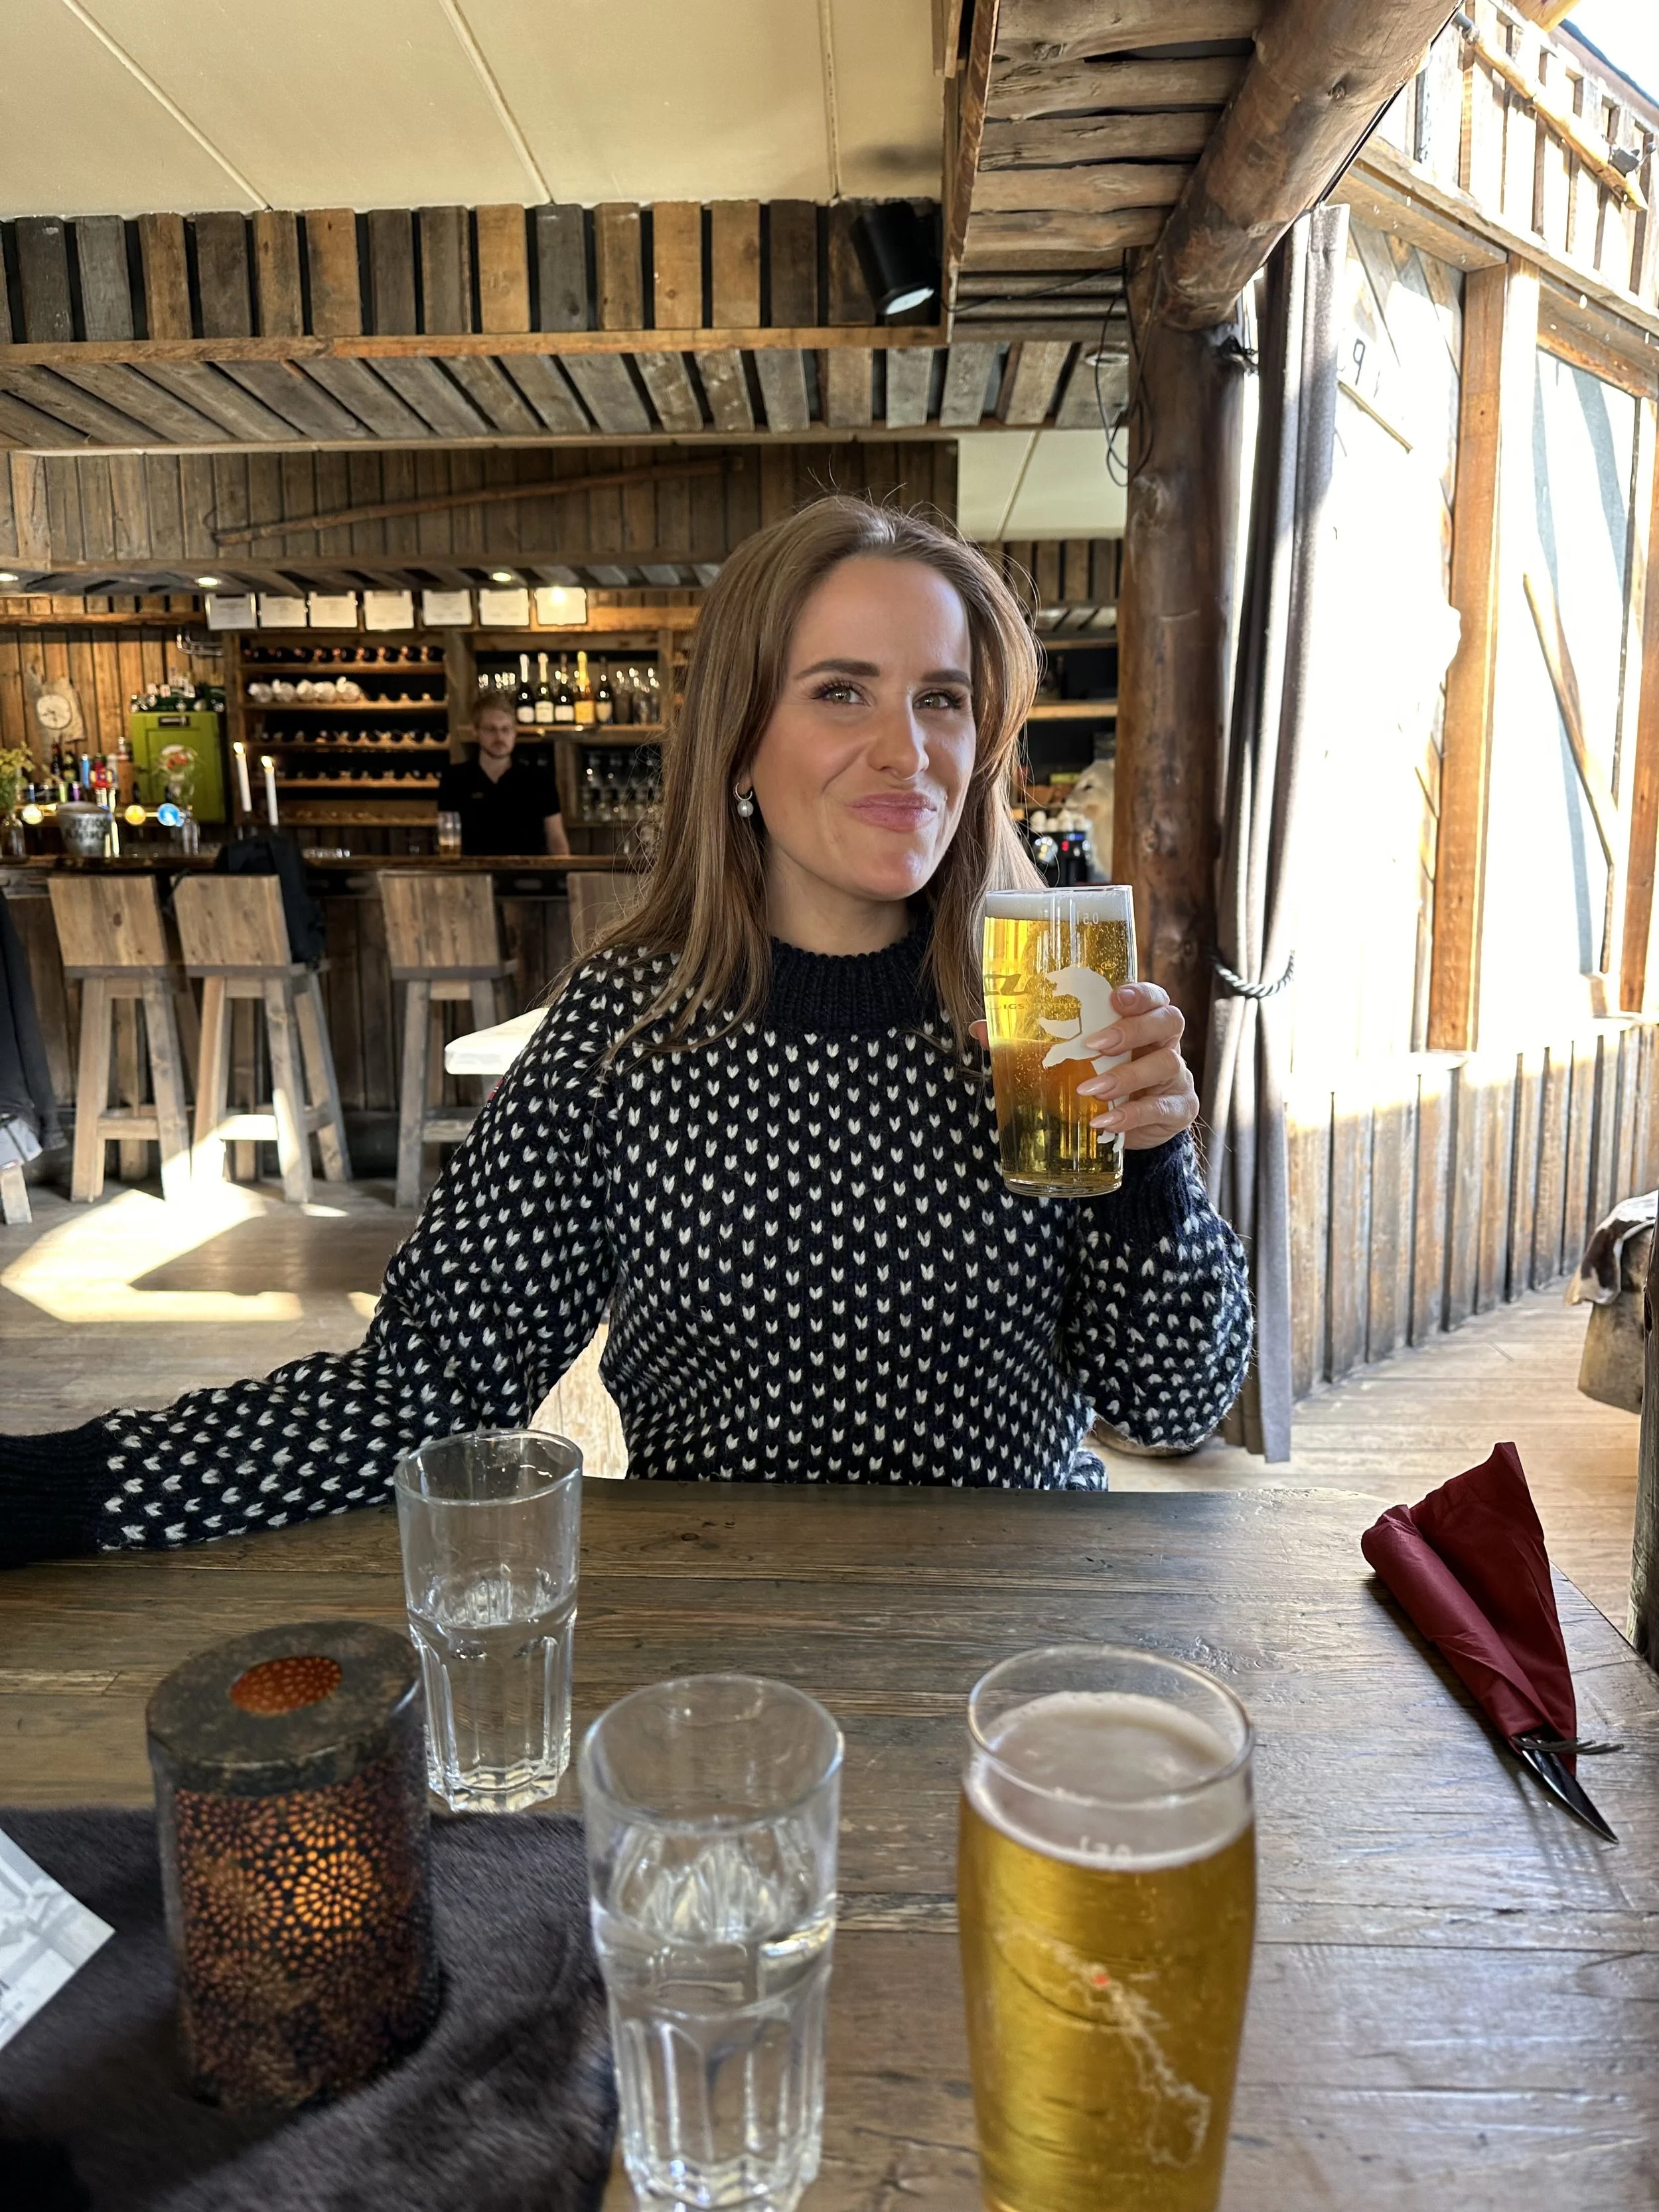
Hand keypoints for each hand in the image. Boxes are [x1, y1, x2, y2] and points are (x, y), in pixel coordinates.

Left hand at [971, 982, 1198, 1151]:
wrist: (1125, 1125)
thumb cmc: (1097, 1076)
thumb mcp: (1069, 1056)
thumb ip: (1030, 1040)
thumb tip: (980, 1028)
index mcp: (1141, 1020)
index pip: (1153, 996)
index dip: (1141, 994)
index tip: (1116, 997)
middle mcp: (1164, 1043)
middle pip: (1168, 1022)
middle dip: (1132, 1030)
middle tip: (1095, 1044)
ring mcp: (1174, 1076)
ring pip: (1165, 1065)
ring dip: (1126, 1077)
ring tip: (1091, 1090)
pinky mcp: (1175, 1110)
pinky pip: (1161, 1109)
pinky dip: (1131, 1116)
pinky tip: (1105, 1122)